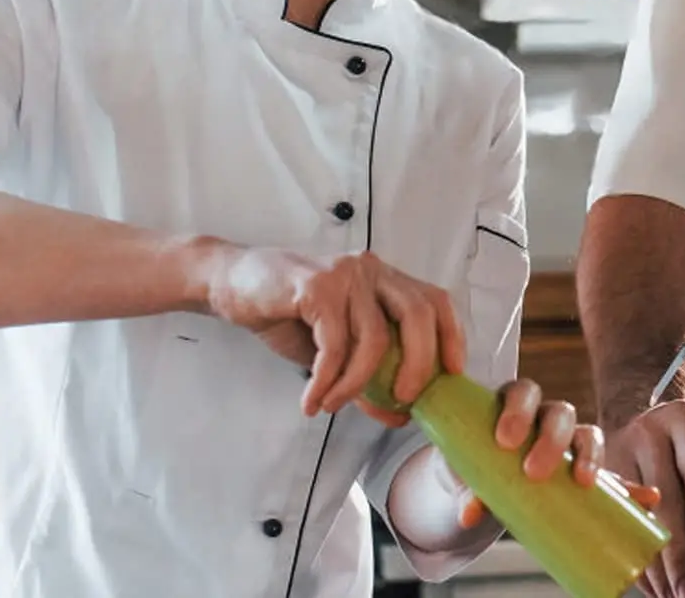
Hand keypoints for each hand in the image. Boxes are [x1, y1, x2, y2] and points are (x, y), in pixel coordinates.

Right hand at [200, 243, 463, 423]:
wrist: (232, 284)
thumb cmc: (289, 315)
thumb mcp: (334, 347)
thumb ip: (367, 373)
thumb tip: (397, 414)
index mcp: (386, 279)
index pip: (435, 300)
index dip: (451, 335)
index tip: (453, 373)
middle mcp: (373, 270)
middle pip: (419, 312)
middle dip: (419, 362)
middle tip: (402, 400)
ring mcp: (346, 274)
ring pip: (374, 337)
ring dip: (356, 384)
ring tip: (332, 406)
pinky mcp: (316, 286)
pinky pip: (334, 344)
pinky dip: (326, 381)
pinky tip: (311, 401)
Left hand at [429, 383, 658, 530]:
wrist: (493, 484)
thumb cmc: (480, 467)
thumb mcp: (473, 474)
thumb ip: (471, 489)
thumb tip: (469, 514)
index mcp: (518, 406)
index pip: (524, 391)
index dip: (518, 409)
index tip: (506, 440)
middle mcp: (549, 418)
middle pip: (560, 412)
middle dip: (550, 438)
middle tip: (534, 471)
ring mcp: (572, 444)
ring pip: (588, 434)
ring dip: (589, 455)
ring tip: (584, 480)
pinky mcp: (587, 471)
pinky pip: (614, 476)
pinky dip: (631, 487)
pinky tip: (647, 496)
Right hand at [606, 403, 684, 597]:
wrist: (637, 413)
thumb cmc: (681, 438)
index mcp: (683, 419)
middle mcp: (648, 431)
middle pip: (664, 499)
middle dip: (678, 553)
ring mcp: (617, 451)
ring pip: (635, 516)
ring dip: (653, 564)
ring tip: (669, 592)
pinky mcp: (597, 474)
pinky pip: (614, 522)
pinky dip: (631, 555)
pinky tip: (648, 579)